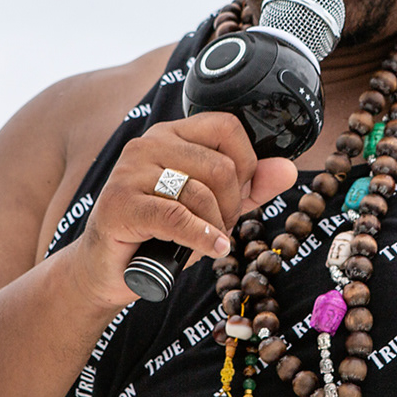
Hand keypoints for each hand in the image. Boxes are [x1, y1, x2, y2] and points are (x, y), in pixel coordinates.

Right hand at [69, 112, 298, 307]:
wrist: (109, 268)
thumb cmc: (159, 233)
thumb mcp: (213, 207)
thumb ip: (249, 186)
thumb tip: (287, 169)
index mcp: (172, 134)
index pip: (227, 128)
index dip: (246, 165)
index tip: (240, 195)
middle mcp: (149, 143)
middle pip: (220, 167)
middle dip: (232, 207)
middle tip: (220, 228)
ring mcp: (130, 171)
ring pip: (201, 193)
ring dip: (215, 228)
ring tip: (207, 242)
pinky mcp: (119, 203)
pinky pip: (177, 217)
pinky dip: (202, 237)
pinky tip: (211, 249)